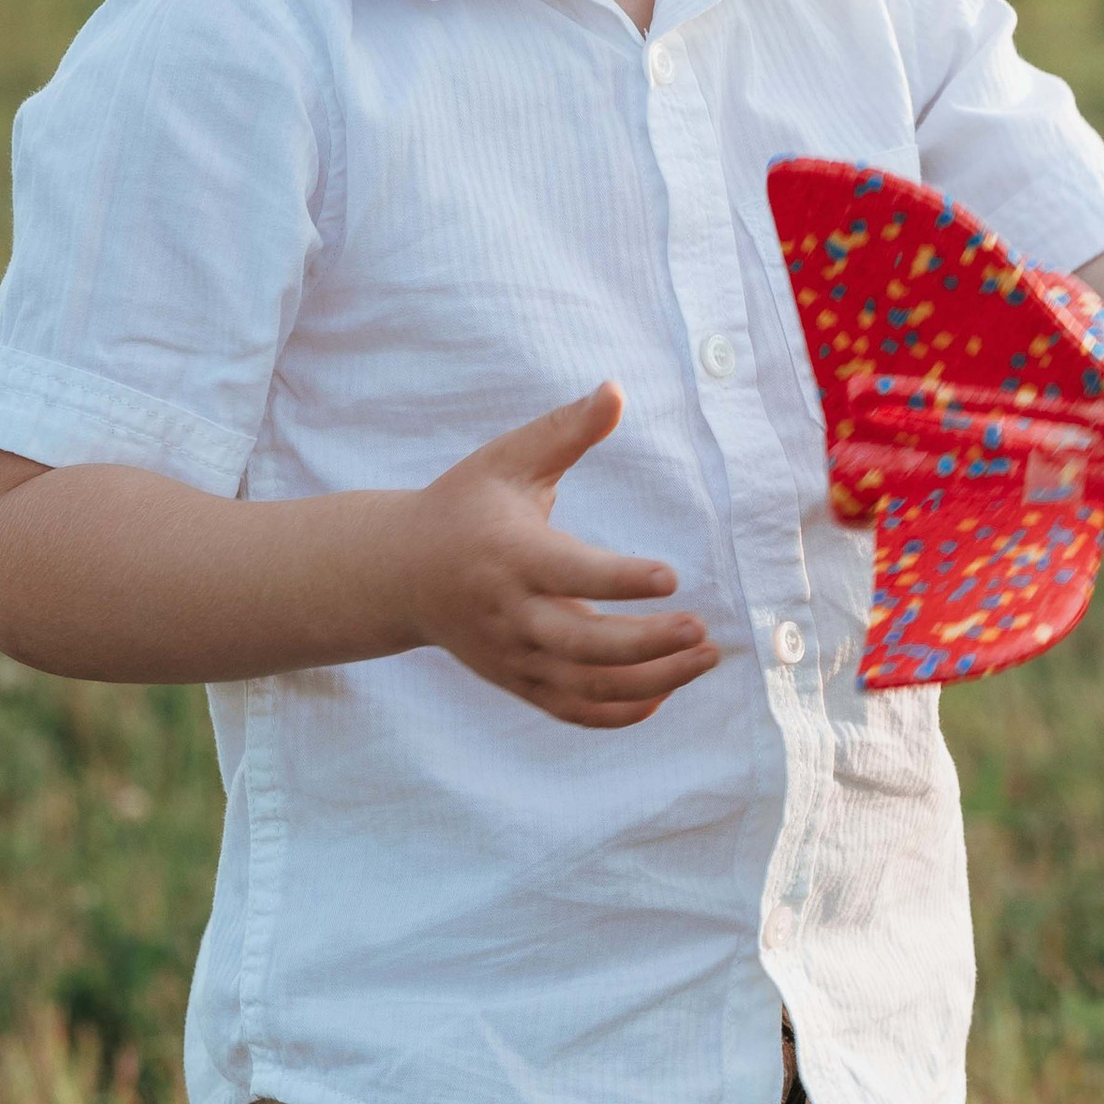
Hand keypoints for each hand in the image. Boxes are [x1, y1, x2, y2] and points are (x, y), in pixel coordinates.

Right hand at [400, 386, 719, 726]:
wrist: (397, 573)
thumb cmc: (464, 505)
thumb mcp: (507, 460)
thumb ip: (565, 430)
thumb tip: (617, 390)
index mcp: (509, 554)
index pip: (569, 572)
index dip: (619, 579)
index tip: (671, 577)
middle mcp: (510, 613)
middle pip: (583, 645)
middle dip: (647, 644)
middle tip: (704, 632)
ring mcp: (513, 655)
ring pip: (586, 686)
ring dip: (651, 681)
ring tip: (705, 658)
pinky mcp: (517, 681)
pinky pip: (572, 710)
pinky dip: (619, 713)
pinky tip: (665, 692)